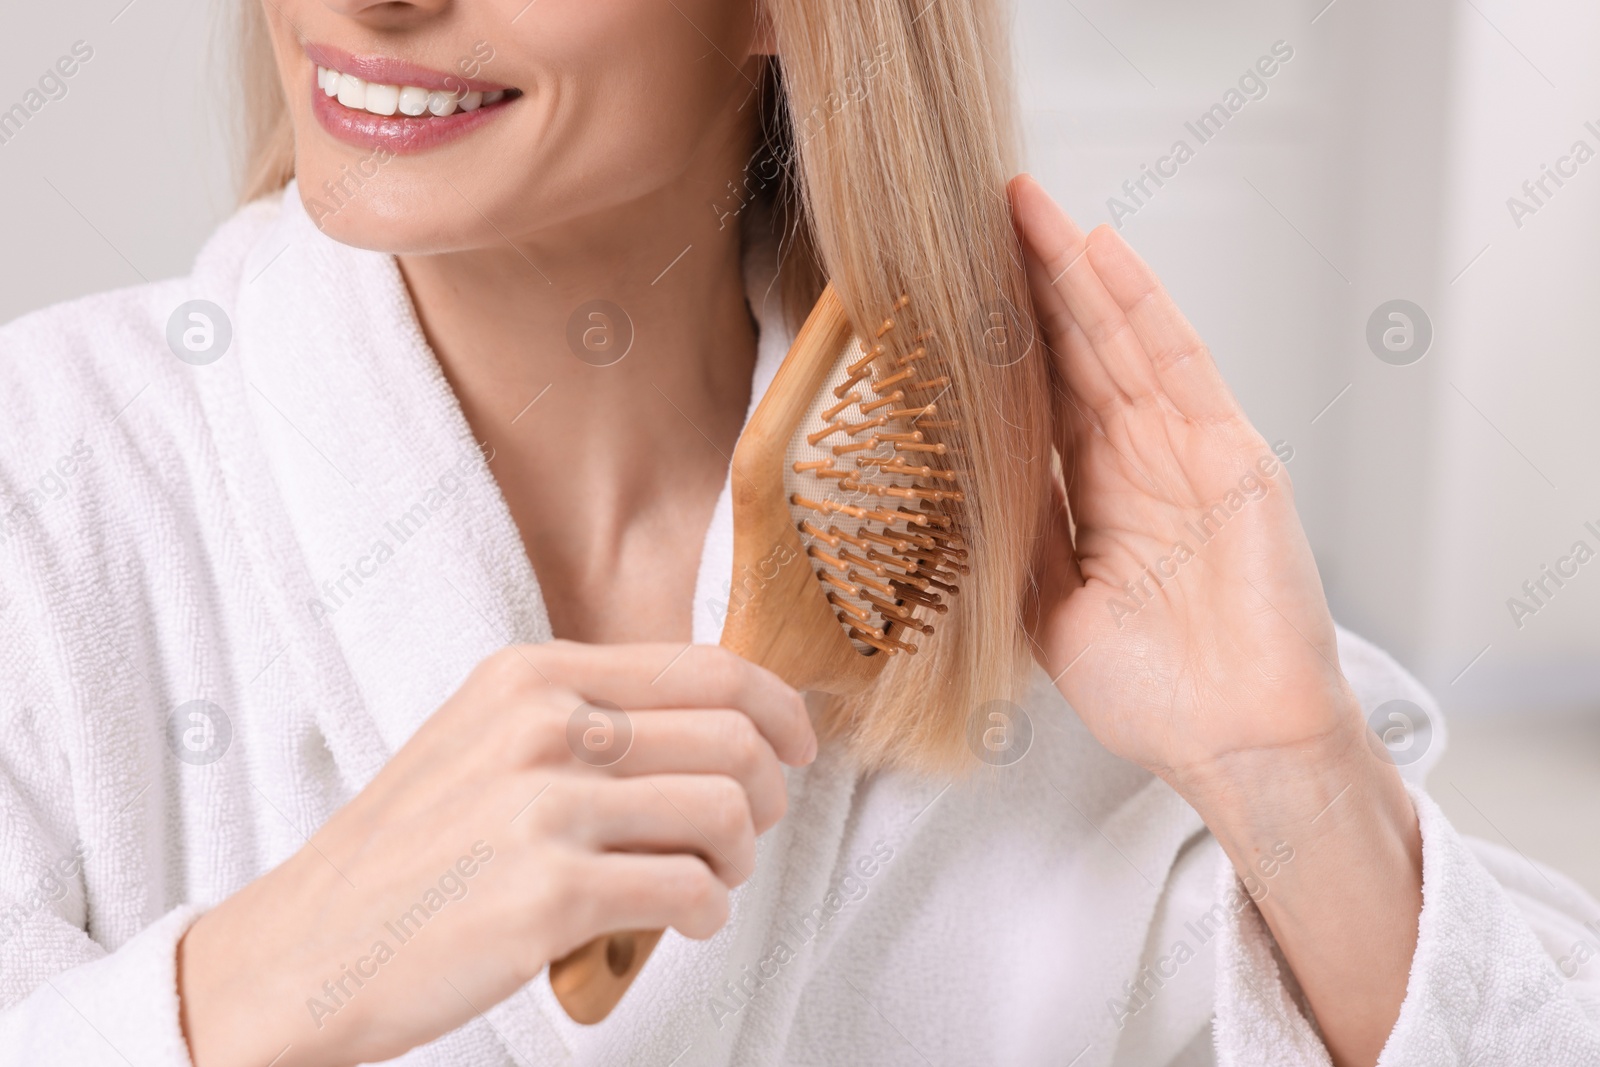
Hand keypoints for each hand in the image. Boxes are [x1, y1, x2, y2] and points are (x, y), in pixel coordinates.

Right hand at [177, 641, 814, 1066]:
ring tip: (707, 880)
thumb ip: (588, 716)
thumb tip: (719, 722)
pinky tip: (683, 920)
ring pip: (727, 812)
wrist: (302, 950)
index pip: (707, 668)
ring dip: (739, 859)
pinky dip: (708, 912)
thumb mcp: (484, 738)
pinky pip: (691, 892)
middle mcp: (542, 727)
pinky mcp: (547, 896)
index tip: (796, 745)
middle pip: (735, 739)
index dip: (778, 709)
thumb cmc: (407, 851)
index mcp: (531, 676)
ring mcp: (543, 809)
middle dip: (768, 793)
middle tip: (746, 832)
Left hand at [1008, 173, 1363, 790]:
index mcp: (1097, 497)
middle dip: (1028, 284)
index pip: (1039, 398)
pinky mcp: (1233, 454)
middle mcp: (1140, 461)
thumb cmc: (1153, 694)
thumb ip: (1013, 538)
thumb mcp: (1047, 610)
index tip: (944, 288)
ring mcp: (1188, 451)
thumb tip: (953, 480)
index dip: (998, 342)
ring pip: (1119, 342)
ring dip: (1071, 273)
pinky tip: (1100, 254)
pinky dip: (1141, 307)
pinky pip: (1180, 366)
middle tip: (975, 212)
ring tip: (1023, 208)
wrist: (1232, 744)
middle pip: (1075, 353)